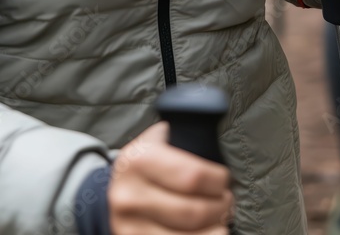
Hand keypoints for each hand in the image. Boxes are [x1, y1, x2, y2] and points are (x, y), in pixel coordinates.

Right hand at [110, 122, 232, 233]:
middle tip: (226, 200)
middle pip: (193, 211)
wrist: (112, 195)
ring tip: (220, 218)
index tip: (224, 179)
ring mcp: (131, 228)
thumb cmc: (144, 165)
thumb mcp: (155, 140)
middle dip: (220, 206)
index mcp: (138, 161)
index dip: (218, 180)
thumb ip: (181, 132)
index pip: (192, 176)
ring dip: (216, 229)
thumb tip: (214, 115)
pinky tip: (209, 232)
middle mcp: (130, 197)